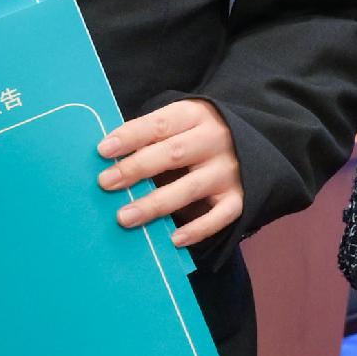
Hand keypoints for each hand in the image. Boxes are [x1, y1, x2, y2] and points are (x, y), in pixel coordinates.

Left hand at [99, 97, 243, 248]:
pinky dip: (198, 229)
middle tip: (106, 183)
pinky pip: (220, 216)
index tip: (103, 150)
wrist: (253, 143)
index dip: (131, 136)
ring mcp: (229, 170)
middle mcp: (215, 141)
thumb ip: (150, 138)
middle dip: (136, 169)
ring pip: (191, 187)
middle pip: (173, 154)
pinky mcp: (240, 197)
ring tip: (125, 217)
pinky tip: (174, 239)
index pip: (160, 124)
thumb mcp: (179, 125)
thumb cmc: (195, 136)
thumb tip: (108, 161)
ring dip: (155, 203)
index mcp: (196, 116)